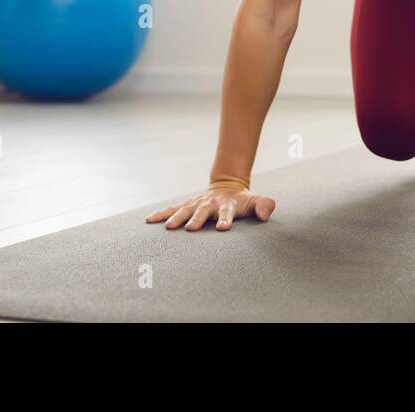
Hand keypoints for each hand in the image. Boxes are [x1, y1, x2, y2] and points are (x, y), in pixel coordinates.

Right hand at [144, 185, 275, 231]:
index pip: (227, 212)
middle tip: (191, 228)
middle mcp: (209, 203)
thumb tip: (265, 214)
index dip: (225, 219)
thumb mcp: (256, 201)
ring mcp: (196, 203)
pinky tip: (149, 220)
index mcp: (227, 204)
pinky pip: (172, 209)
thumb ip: (264, 205)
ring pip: (184, 209)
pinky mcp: (186, 205)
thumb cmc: (242, 200)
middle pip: (202, 211)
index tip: (223, 228)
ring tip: (167, 227)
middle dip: (196, 219)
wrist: (227, 187)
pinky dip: (161, 214)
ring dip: (176, 217)